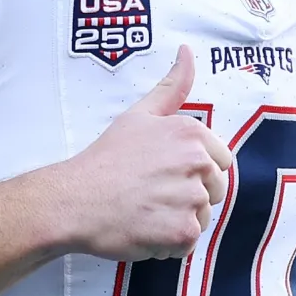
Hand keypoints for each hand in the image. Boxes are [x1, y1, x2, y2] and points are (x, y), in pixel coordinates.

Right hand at [53, 46, 232, 260]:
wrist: (74, 200)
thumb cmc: (105, 158)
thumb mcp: (140, 115)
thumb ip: (172, 86)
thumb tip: (188, 51)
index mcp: (191, 134)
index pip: (221, 161)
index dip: (195, 171)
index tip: (165, 174)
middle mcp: (197, 164)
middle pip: (216, 190)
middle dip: (190, 196)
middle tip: (152, 193)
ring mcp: (190, 200)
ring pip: (203, 218)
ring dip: (178, 221)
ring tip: (146, 211)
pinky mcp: (181, 232)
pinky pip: (188, 243)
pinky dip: (168, 243)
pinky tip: (143, 229)